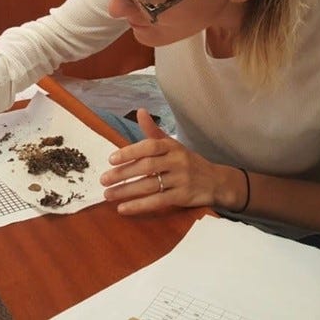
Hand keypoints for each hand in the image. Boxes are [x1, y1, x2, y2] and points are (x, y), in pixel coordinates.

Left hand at [100, 108, 243, 213]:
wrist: (216, 181)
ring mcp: (181, 179)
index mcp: (172, 146)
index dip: (130, 152)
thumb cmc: (187, 161)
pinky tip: (123, 208)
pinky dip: (139, 205)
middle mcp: (177, 161)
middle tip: (103, 180)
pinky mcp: (183, 197)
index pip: (149, 147)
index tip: (111, 159)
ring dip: (126, 191)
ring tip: (108, 195)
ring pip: (149, 185)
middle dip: (123, 174)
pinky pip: (158, 201)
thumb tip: (140, 111)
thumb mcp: (172, 144)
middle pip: (146, 167)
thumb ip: (153, 131)